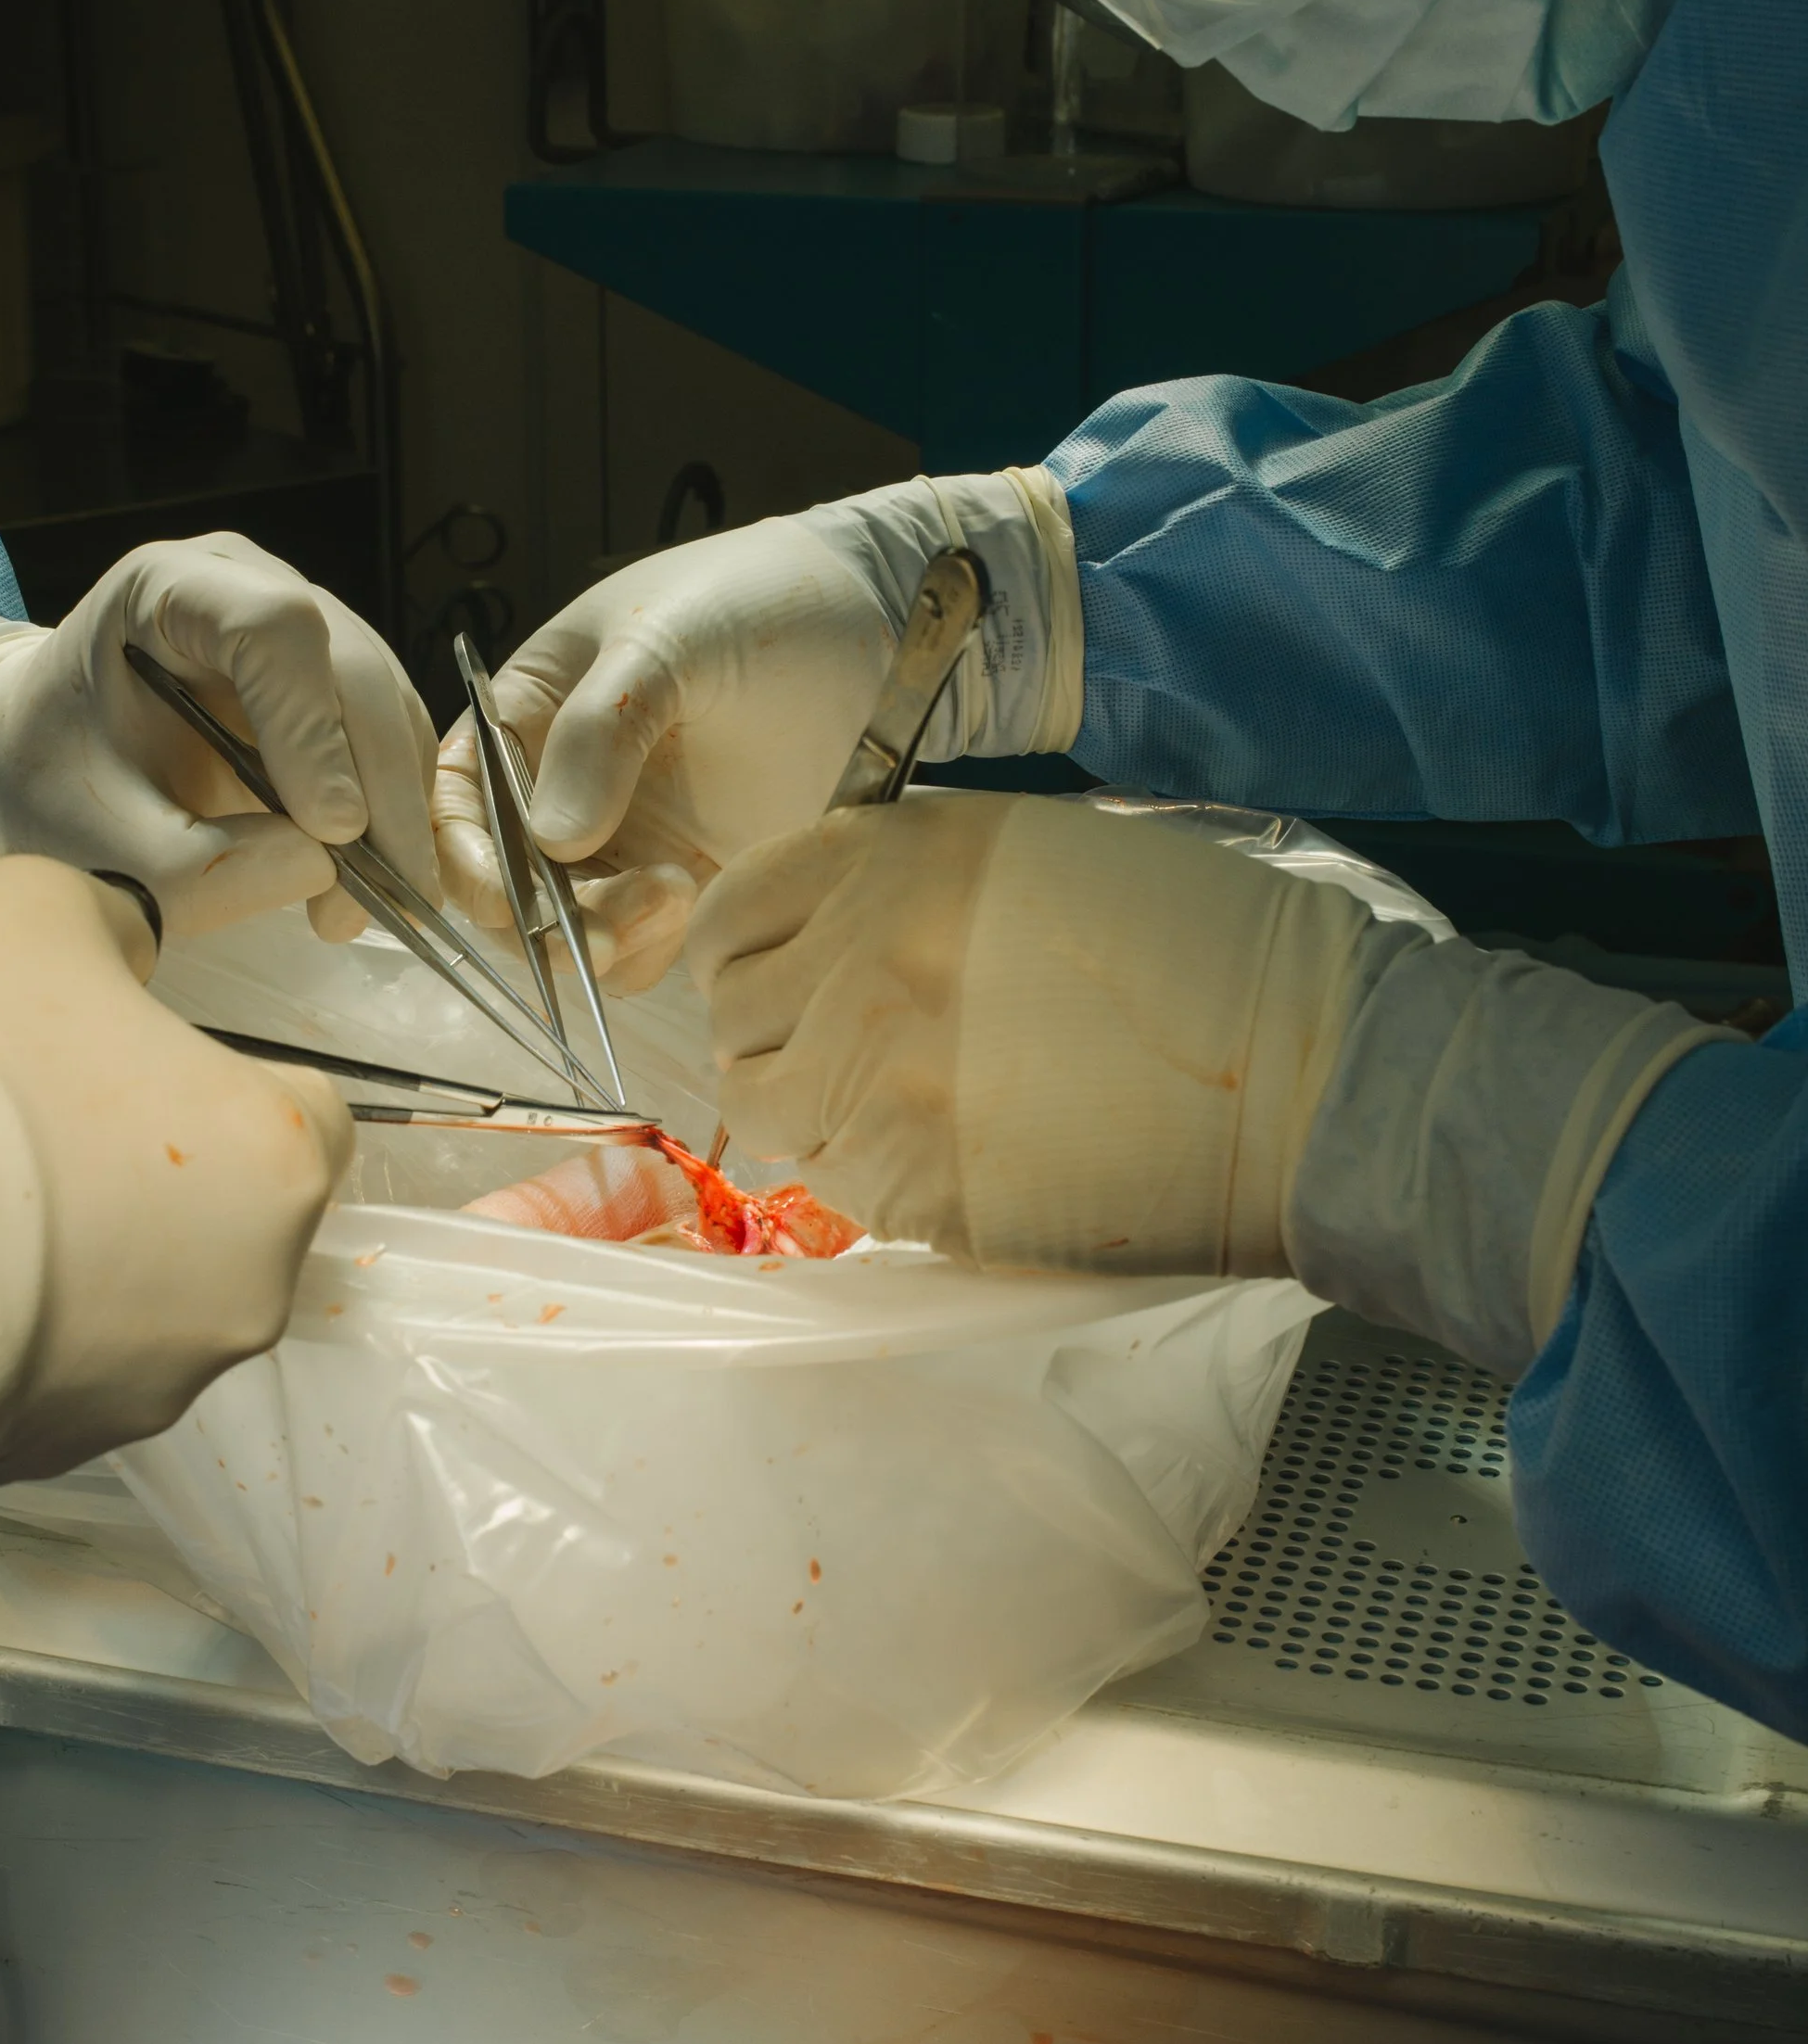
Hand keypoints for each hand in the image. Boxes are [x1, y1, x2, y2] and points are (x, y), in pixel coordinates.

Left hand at [0, 535, 437, 938]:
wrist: (40, 763)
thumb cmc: (51, 786)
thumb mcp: (97, 848)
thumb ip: (197, 865)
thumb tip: (322, 867)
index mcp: (166, 589)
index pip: (271, 628)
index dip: (312, 728)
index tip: (332, 832)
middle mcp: (249, 587)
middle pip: (352, 668)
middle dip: (381, 789)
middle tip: (388, 899)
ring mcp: (301, 629)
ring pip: (388, 707)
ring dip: (398, 812)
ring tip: (359, 911)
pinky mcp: (330, 683)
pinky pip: (390, 740)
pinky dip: (395, 813)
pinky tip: (370, 882)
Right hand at [0, 859, 351, 1487]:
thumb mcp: (38, 909)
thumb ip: (118, 934)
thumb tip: (130, 966)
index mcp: (276, 1163)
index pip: (308, 1109)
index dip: (221, 1072)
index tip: (131, 1060)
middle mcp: (248, 1297)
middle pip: (232, 1216)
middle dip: (158, 1170)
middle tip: (40, 1120)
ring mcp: (151, 1392)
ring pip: (150, 1304)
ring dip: (94, 1256)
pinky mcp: (51, 1450)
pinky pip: (65, 1372)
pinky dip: (24, 1331)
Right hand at [433, 522, 898, 993]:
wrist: (875, 626)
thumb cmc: (755, 602)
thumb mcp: (665, 640)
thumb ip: (599, 729)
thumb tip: (549, 840)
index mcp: (531, 717)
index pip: (457, 800)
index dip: (461, 855)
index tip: (499, 895)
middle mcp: (565, 788)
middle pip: (508, 886)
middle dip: (539, 920)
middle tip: (600, 924)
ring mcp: (629, 840)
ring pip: (573, 930)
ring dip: (601, 938)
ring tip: (672, 893)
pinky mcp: (693, 879)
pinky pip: (644, 944)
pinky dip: (652, 946)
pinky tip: (696, 898)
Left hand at [686, 791, 1379, 1272]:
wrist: (1311, 1071)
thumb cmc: (1210, 952)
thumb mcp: (1045, 857)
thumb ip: (917, 883)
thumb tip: (834, 931)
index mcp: (900, 858)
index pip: (734, 906)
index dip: (746, 948)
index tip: (776, 974)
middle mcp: (866, 956)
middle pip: (733, 1011)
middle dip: (775, 1030)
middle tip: (842, 1051)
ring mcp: (880, 1076)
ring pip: (762, 1106)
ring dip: (808, 1109)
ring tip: (892, 1110)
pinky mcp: (918, 1184)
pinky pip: (835, 1186)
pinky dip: (867, 1175)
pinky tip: (947, 1156)